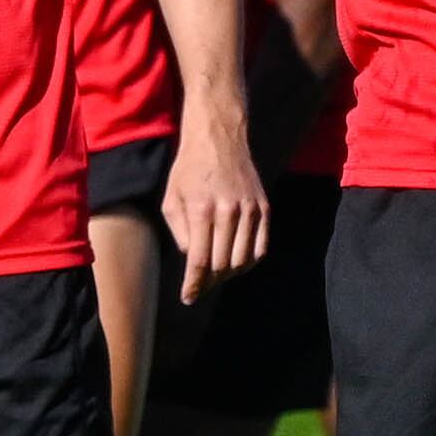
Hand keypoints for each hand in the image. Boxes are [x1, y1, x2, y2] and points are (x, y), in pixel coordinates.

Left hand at [159, 128, 269, 302]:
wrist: (219, 139)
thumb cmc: (189, 170)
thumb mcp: (171, 200)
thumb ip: (180, 234)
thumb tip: (193, 260)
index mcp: (202, 210)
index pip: (199, 261)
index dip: (193, 285)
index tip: (188, 297)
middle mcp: (229, 211)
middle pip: (222, 265)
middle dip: (209, 281)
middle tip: (200, 285)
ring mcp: (251, 210)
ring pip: (243, 261)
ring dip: (228, 274)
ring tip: (216, 273)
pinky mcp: (264, 209)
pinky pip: (261, 248)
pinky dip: (249, 262)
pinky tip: (235, 262)